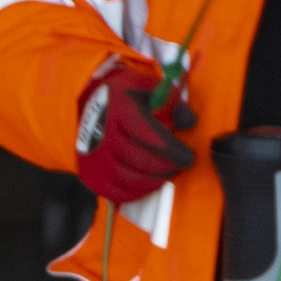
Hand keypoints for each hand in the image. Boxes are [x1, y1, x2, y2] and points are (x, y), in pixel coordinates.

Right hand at [75, 58, 196, 205]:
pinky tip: (149, 184)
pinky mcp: (91, 174)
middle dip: (167, 167)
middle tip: (180, 166)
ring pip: (129, 179)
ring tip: (166, 174)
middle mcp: (105, 135)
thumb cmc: (126, 97)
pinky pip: (116, 192)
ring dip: (154, 181)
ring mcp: (95, 157)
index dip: (173, 151)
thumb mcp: (149, 87)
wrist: (90, 105)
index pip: (150, 137)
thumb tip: (189, 122)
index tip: (189, 156)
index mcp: (121, 110)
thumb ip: (172, 102)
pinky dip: (137, 192)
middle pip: (141, 160)